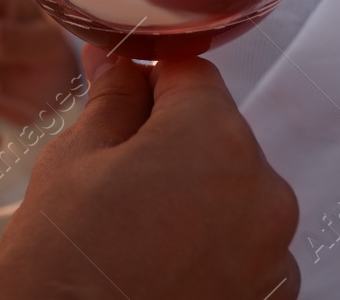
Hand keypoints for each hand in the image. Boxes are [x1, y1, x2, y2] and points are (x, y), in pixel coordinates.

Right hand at [0, 47, 299, 299]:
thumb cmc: (66, 265)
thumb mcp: (72, 161)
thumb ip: (111, 100)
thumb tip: (119, 64)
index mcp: (214, 137)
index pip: (192, 73)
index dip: (149, 80)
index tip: (120, 98)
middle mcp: (262, 189)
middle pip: (218, 134)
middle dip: (171, 143)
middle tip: (116, 178)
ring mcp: (273, 251)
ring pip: (233, 192)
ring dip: (195, 196)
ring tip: (138, 231)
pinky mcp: (271, 297)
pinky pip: (245, 246)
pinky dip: (212, 247)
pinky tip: (163, 265)